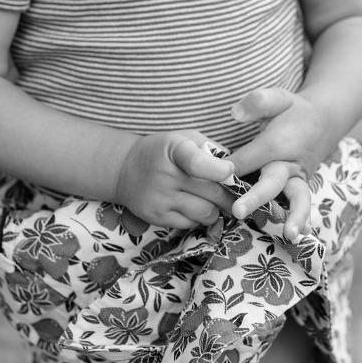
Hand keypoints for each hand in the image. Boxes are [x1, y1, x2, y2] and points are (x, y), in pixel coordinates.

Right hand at [114, 130, 235, 227]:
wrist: (124, 169)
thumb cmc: (163, 151)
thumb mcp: (184, 138)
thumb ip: (211, 149)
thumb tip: (237, 169)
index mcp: (173, 149)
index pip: (198, 164)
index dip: (221, 171)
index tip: (231, 172)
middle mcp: (165, 175)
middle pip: (212, 193)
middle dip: (229, 195)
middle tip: (236, 195)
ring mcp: (160, 198)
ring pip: (206, 213)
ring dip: (216, 209)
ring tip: (216, 202)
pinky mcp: (157, 217)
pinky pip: (191, 224)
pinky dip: (200, 218)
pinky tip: (197, 208)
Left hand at [227, 88, 335, 239]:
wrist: (323, 122)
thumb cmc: (292, 110)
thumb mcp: (278, 97)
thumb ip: (258, 102)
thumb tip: (235, 113)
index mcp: (278, 142)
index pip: (247, 159)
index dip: (227, 169)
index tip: (210, 177)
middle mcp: (289, 164)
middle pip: (271, 182)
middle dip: (255, 197)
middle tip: (237, 211)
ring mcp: (298, 180)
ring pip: (298, 199)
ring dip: (294, 216)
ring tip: (290, 235)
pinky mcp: (301, 190)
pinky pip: (302, 206)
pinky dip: (302, 221)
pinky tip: (298, 237)